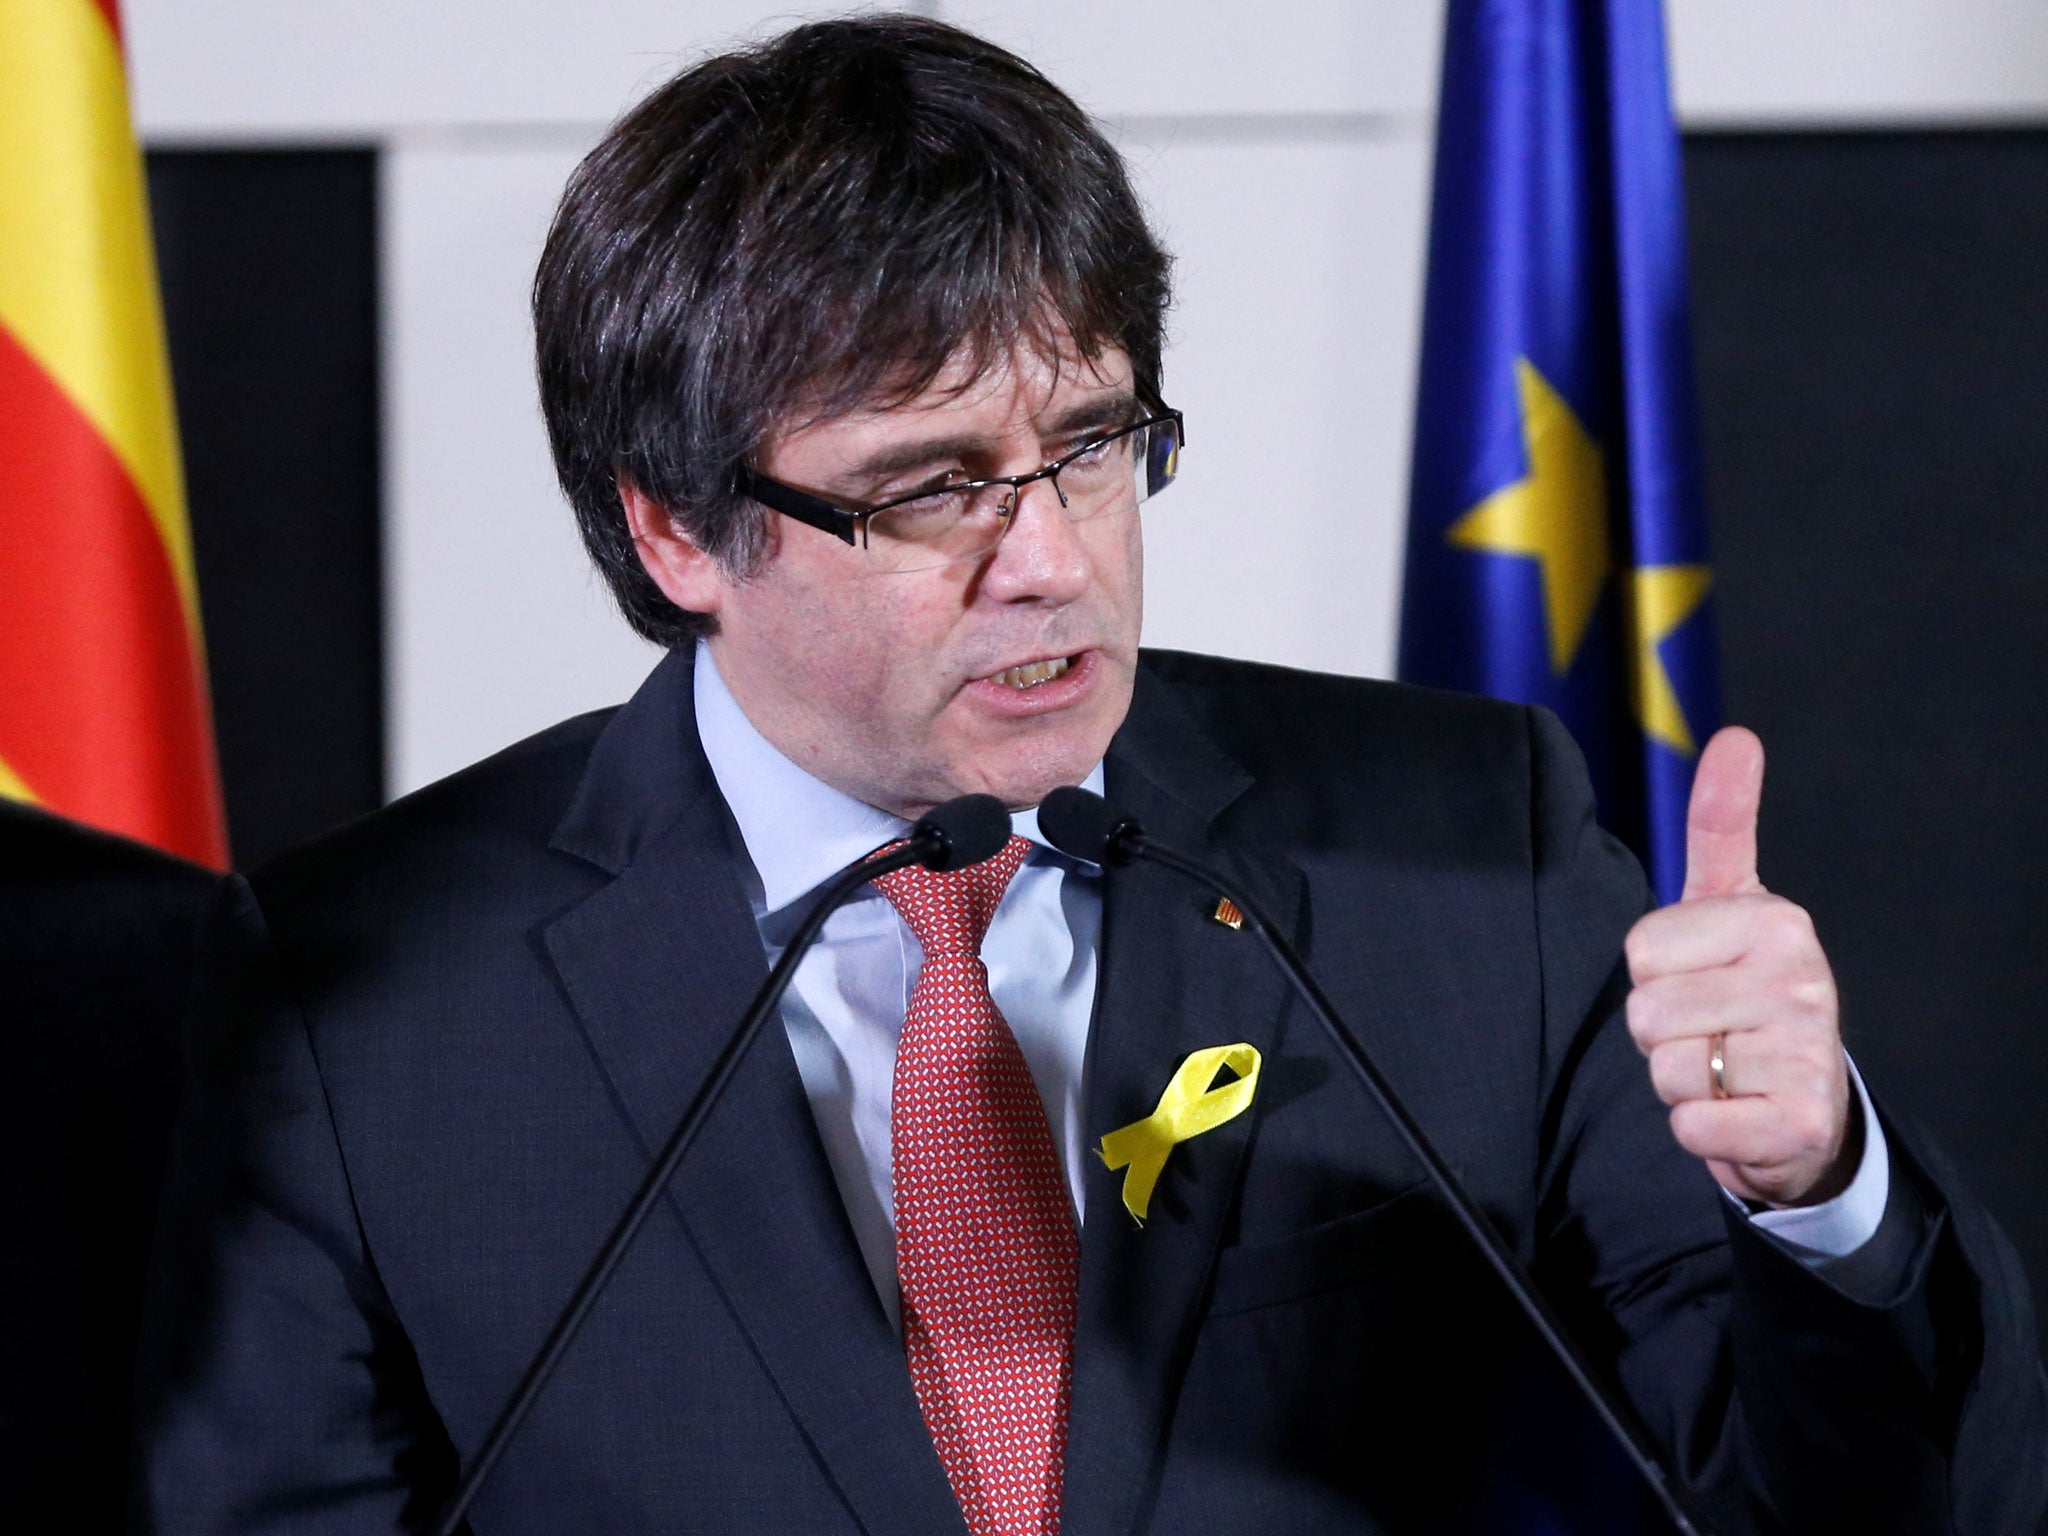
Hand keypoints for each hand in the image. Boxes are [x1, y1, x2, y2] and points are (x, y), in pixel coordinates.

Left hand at [1623, 727, 1855, 1206]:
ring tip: (1725, 1072)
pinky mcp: (1799, 1123)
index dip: (1653, 974)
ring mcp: (1806, 1053)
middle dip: (1661, 1034)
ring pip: (1665, 1071)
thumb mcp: (1732, 903)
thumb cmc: (1747, 992)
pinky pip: (1692, 1127)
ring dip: (1680, 1082)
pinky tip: (1738, 1114)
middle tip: (1709, 1033)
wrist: (1803, 1105)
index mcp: (1777, 921)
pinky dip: (1700, 1131)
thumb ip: (1721, 823)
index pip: (1641, 951)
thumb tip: (1735, 736)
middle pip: (1646, 1013)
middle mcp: (1803, 980)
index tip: (1698, 978)